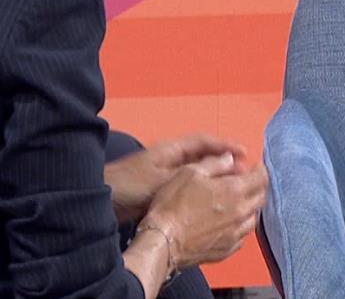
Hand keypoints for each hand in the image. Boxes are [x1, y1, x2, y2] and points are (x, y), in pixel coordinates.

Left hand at [106, 134, 247, 221]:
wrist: (99, 203)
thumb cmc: (130, 186)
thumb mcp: (164, 180)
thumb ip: (194, 173)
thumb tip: (225, 165)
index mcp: (171, 150)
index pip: (204, 142)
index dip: (226, 146)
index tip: (246, 153)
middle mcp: (170, 159)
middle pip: (203, 157)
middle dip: (224, 163)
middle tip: (245, 174)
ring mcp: (165, 175)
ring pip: (197, 174)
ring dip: (215, 178)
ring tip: (234, 189)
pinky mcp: (160, 192)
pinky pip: (188, 188)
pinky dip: (202, 191)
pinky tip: (211, 203)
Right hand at [141, 154, 268, 266]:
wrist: (164, 240)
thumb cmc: (173, 203)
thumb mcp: (190, 172)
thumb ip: (215, 163)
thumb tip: (231, 158)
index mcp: (234, 191)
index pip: (260, 178)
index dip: (261, 170)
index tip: (257, 166)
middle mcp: (240, 213)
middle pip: (260, 198)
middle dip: (258, 188)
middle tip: (250, 182)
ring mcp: (235, 234)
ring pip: (253, 219)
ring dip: (250, 208)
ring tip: (240, 202)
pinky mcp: (227, 249)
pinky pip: (242, 236)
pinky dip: (240, 227)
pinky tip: (231, 224)